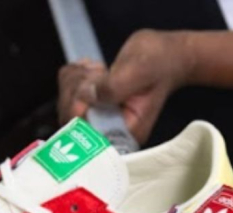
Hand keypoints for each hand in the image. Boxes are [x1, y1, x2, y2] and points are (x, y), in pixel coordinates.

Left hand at [57, 30, 191, 144]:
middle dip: (76, 90)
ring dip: (74, 80)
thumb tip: (86, 96)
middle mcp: (111, 130)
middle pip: (71, 122)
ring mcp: (99, 118)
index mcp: (126, 131)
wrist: (166, 55)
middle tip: (96, 72)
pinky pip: (66, 93)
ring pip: (66, 106)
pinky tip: (89, 68)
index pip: (90, 137)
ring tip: (96, 68)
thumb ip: (112, 87)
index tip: (87, 88)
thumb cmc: (160, 63)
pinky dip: (72, 75)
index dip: (79, 113)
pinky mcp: (92, 105)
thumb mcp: (138, 70)